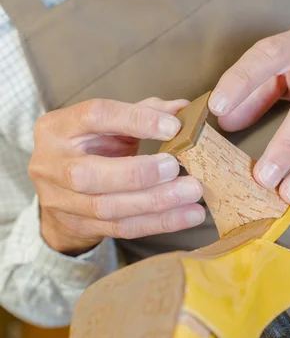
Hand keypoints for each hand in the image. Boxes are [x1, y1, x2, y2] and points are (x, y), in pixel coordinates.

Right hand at [29, 98, 204, 254]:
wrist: (59, 191)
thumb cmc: (90, 148)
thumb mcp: (109, 125)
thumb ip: (144, 113)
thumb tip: (184, 109)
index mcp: (57, 128)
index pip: (94, 116)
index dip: (135, 120)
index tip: (173, 127)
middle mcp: (51, 165)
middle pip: (90, 174)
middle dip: (139, 172)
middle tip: (176, 167)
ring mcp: (60, 200)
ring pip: (108, 207)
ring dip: (156, 202)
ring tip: (191, 192)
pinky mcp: (79, 226)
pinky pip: (123, 228)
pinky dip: (160, 222)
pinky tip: (189, 215)